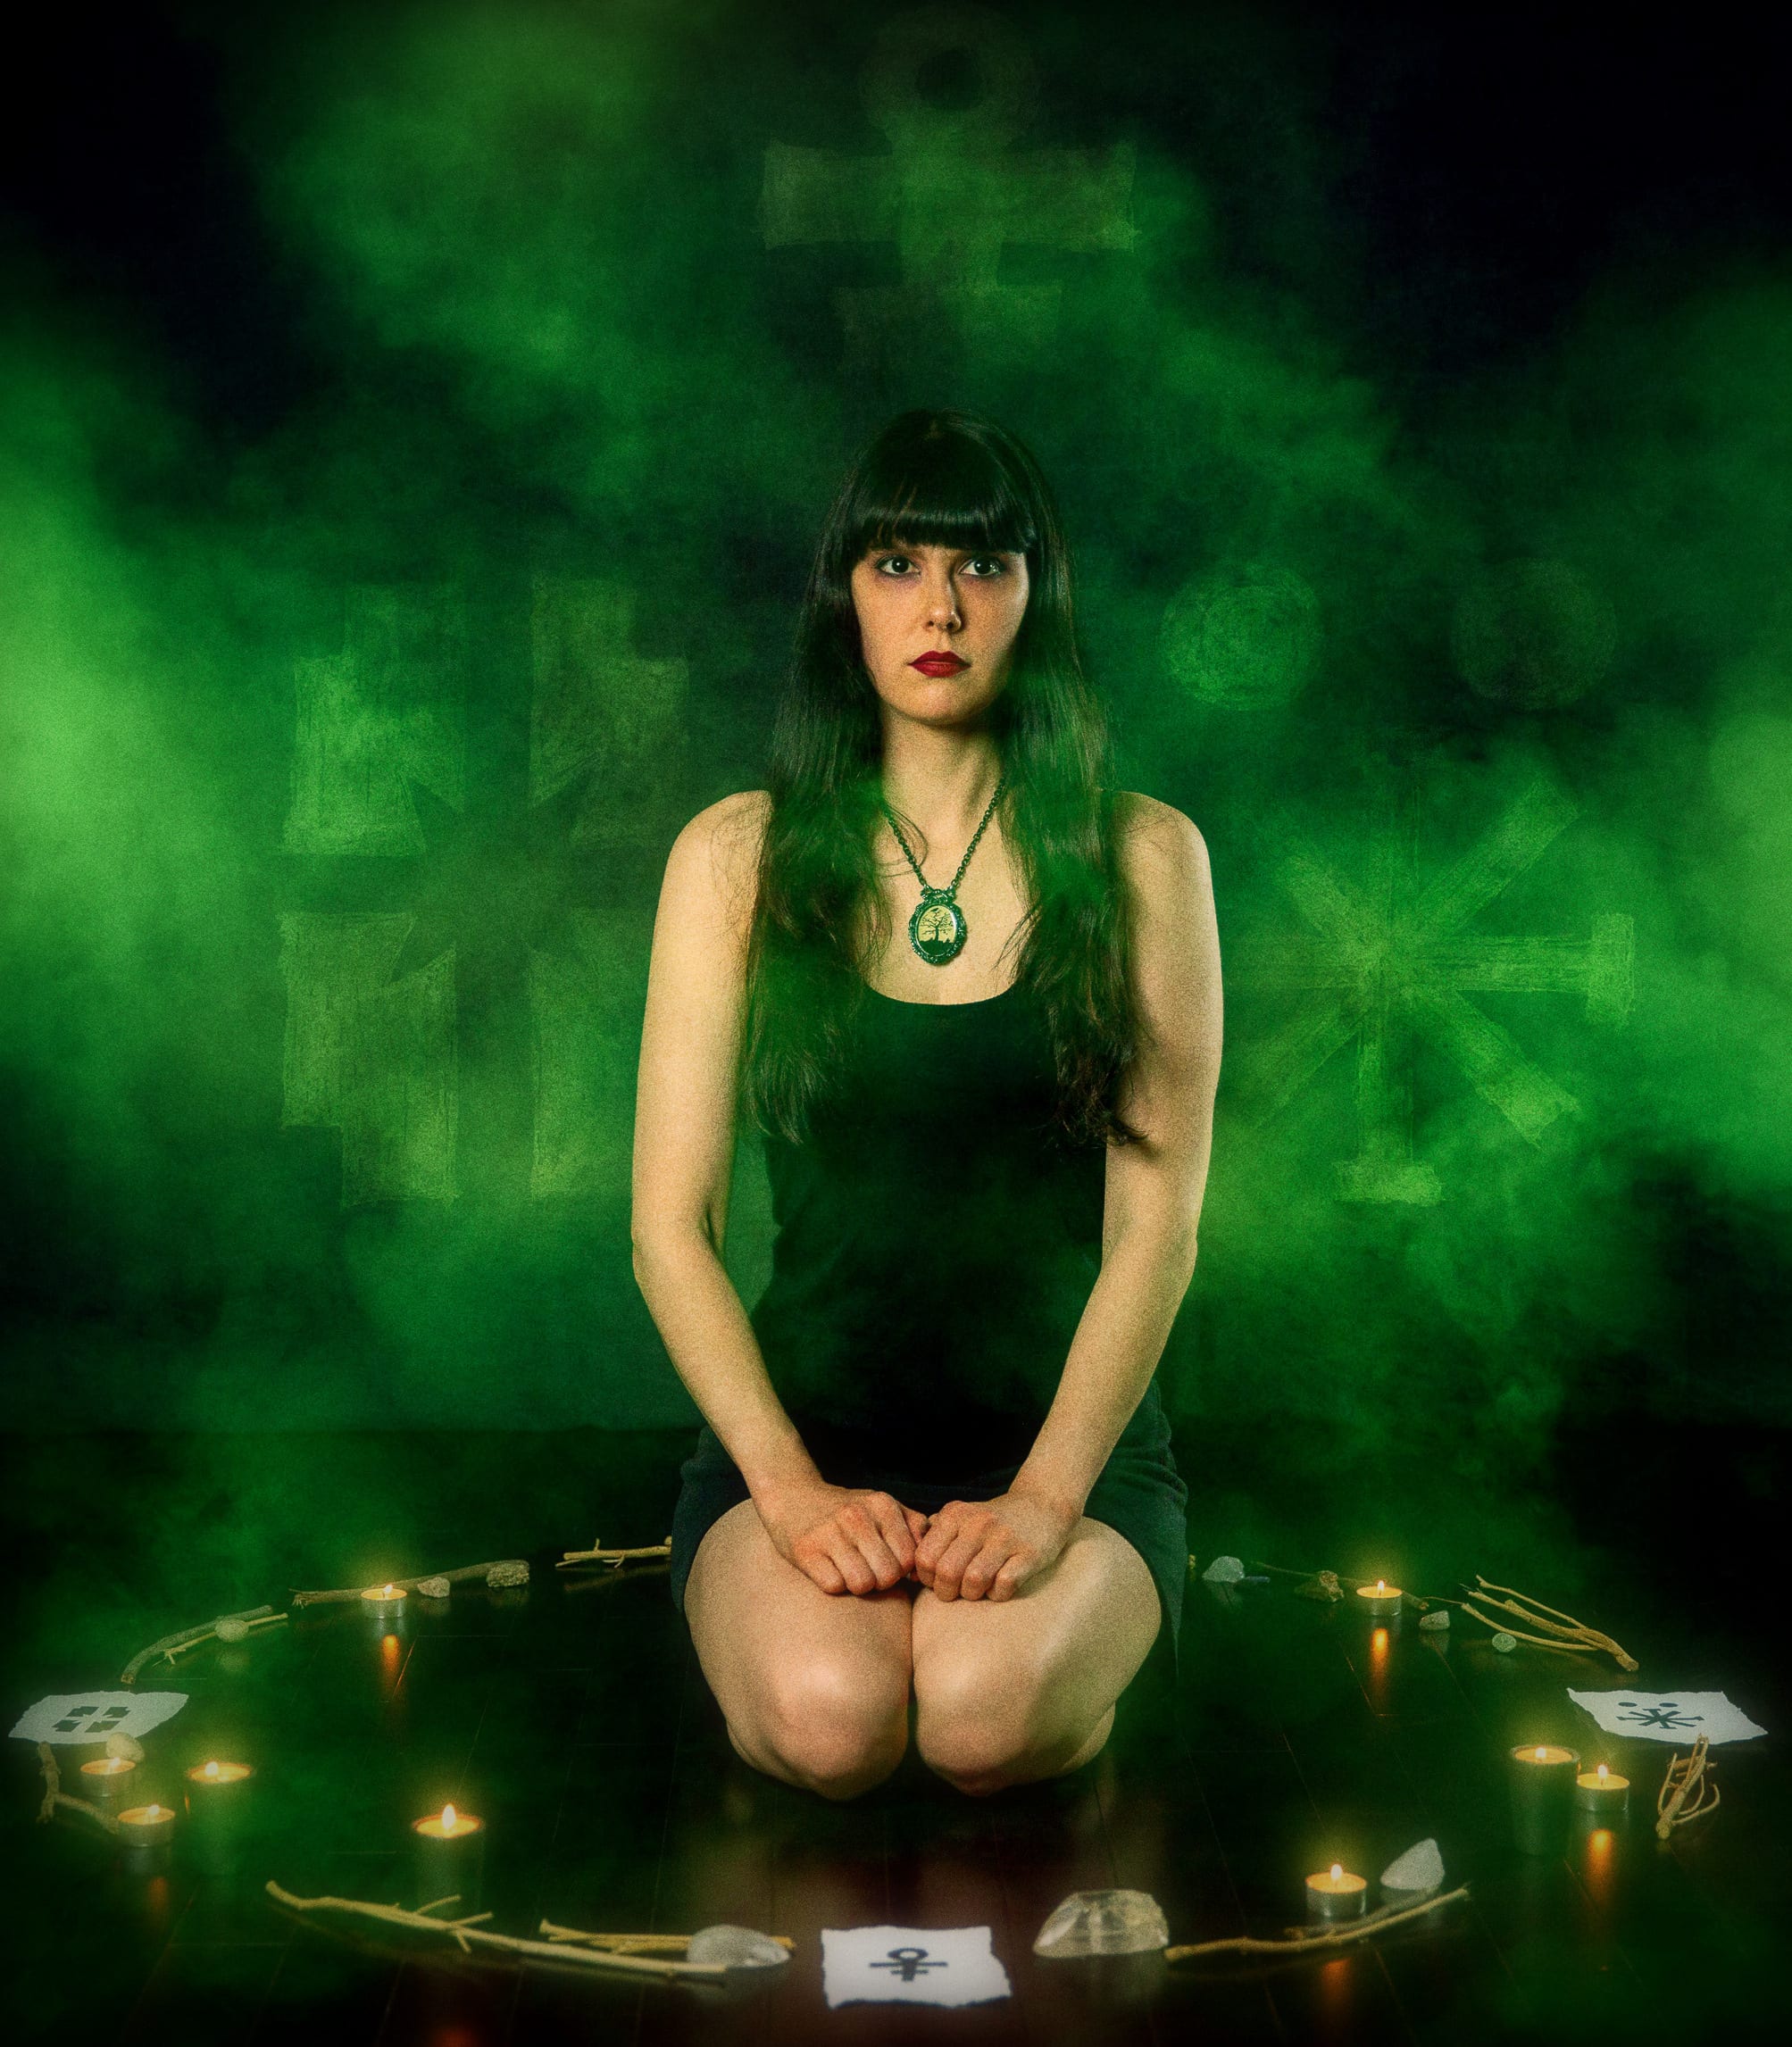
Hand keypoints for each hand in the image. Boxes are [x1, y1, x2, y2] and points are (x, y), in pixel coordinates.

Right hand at [755, 1478, 929, 1596]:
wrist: (792, 1495)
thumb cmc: (846, 1511)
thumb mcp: (882, 1507)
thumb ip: (913, 1527)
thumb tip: (927, 1567)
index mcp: (882, 1505)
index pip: (910, 1559)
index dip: (901, 1570)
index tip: (886, 1562)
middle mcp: (857, 1515)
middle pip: (888, 1576)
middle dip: (879, 1581)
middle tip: (866, 1568)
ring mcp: (829, 1532)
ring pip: (862, 1584)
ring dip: (857, 1586)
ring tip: (849, 1569)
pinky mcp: (805, 1550)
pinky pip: (833, 1586)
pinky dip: (833, 1584)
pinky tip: (828, 1568)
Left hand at [913, 1488, 1079, 1601]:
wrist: (1043, 1504)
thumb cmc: (994, 1520)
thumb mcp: (961, 1516)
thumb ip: (935, 1534)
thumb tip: (909, 1569)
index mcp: (956, 1514)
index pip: (924, 1557)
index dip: (926, 1578)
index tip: (936, 1581)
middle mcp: (979, 1523)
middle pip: (946, 1572)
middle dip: (946, 1592)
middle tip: (955, 1592)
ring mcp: (1005, 1538)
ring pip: (973, 1581)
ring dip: (972, 1595)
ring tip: (977, 1590)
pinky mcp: (1029, 1554)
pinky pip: (1004, 1586)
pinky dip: (998, 1595)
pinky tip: (999, 1587)